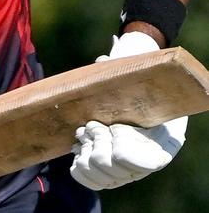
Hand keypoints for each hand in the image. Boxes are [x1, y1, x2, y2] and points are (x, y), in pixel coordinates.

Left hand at [69, 32, 187, 189]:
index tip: (113, 125)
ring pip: (94, 173)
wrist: (141, 103)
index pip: (128, 158)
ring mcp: (125, 172)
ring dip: (84, 150)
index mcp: (163, 145)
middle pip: (105, 164)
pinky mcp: (108, 174)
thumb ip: (126, 71)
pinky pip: (87, 180)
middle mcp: (146, 165)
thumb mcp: (142, 80)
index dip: (114, 140)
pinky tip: (79, 147)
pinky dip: (78, 165)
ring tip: (84, 133)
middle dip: (95, 140)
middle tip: (91, 125)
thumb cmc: (143, 89)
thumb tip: (101, 60)